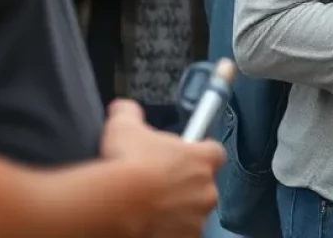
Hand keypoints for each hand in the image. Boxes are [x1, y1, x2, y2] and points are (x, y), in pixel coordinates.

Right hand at [102, 100, 222, 237]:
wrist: (117, 206)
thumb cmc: (128, 163)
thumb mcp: (125, 126)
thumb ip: (130, 113)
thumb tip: (123, 107)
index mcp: (202, 159)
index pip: (214, 153)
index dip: (200, 154)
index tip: (185, 156)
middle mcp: (206, 190)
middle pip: (203, 185)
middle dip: (186, 185)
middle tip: (160, 184)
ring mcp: (195, 219)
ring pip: (191, 213)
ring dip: (176, 210)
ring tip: (150, 206)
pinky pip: (179, 234)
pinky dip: (167, 231)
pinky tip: (147, 225)